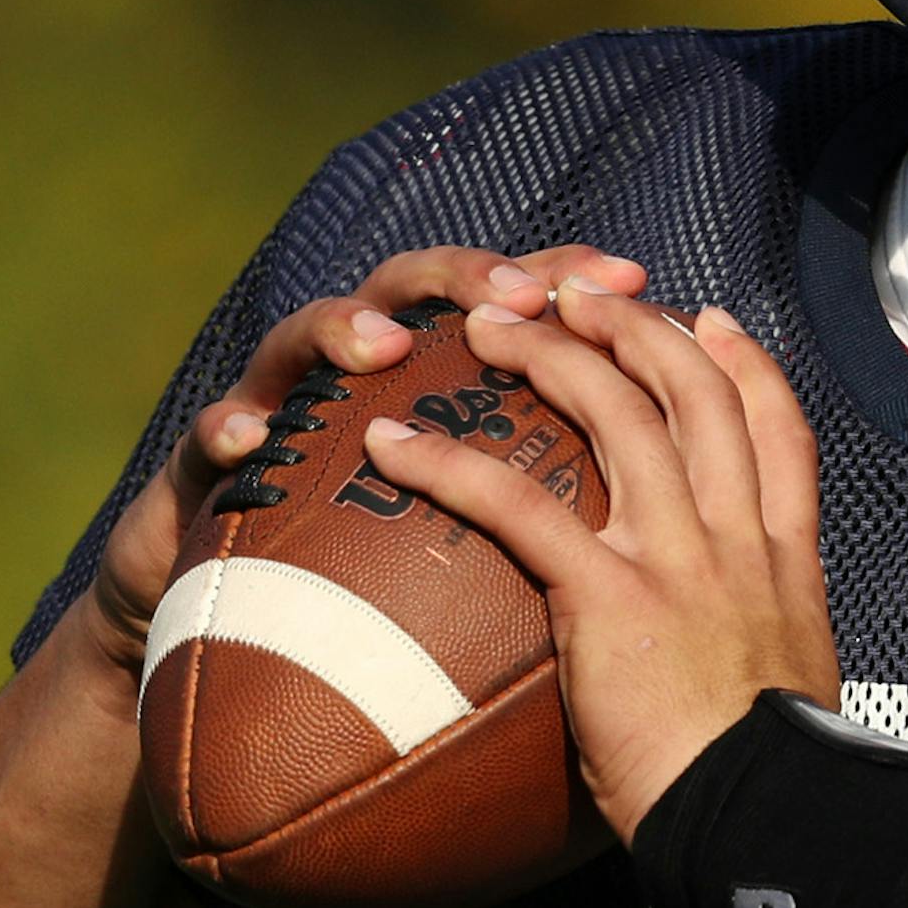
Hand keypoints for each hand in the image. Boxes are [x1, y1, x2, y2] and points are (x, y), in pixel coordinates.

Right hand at [87, 241, 648, 680]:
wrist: (253, 632)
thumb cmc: (396, 584)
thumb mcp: (500, 546)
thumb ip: (580, 508)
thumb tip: (696, 521)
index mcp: (453, 377)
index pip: (522, 301)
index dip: (577, 278)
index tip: (639, 278)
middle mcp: (372, 368)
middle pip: (422, 285)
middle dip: (473, 275)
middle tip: (517, 295)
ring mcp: (288, 402)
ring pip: (309, 331)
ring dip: (347, 327)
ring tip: (385, 346)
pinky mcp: (211, 457)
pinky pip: (212, 433)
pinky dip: (227, 429)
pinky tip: (248, 441)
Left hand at [358, 281, 839, 841]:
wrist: (768, 818)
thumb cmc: (770, 788)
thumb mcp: (789, 696)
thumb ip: (756, 653)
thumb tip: (726, 678)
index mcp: (785, 560)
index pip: (778, 428)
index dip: (743, 362)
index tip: (710, 321)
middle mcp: (737, 537)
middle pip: (692, 391)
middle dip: (633, 325)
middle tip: (575, 294)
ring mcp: (679, 556)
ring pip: (616, 411)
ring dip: (549, 353)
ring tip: (490, 323)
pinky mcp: (611, 594)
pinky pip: (519, 504)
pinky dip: (449, 464)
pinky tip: (391, 444)